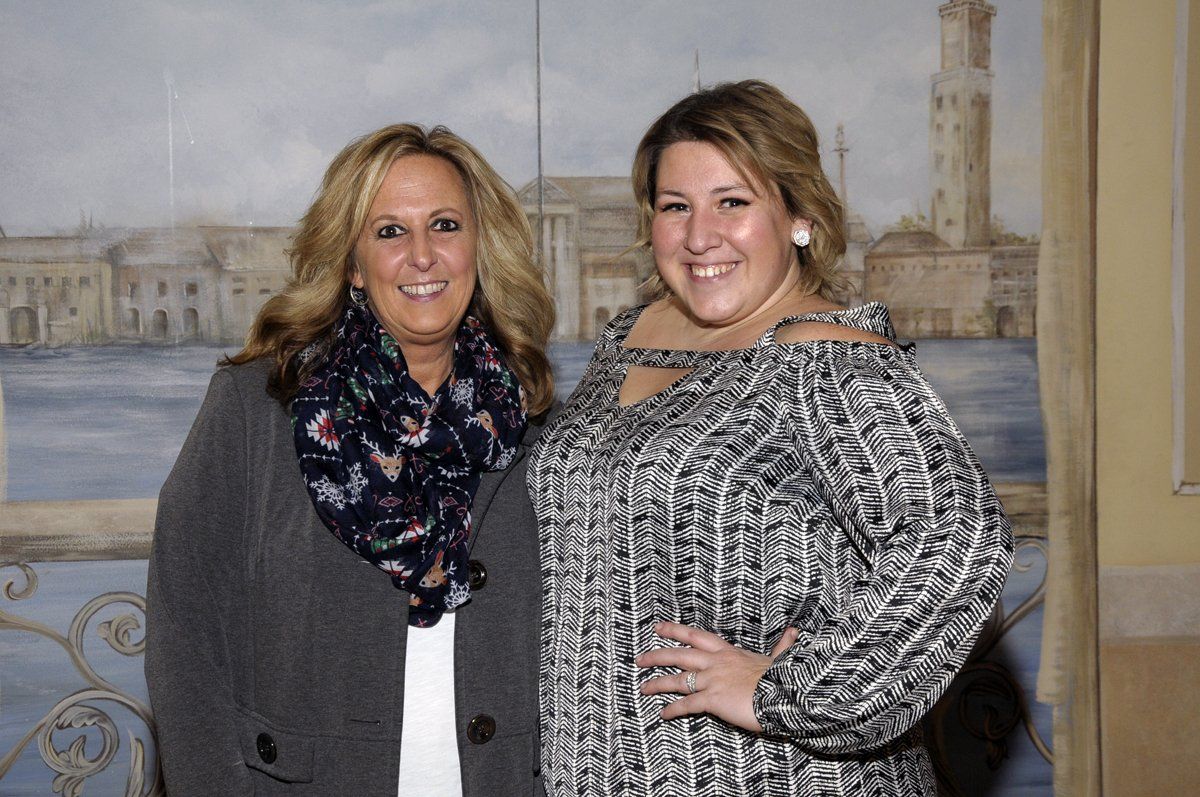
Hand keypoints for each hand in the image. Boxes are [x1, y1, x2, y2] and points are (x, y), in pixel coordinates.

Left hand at [635, 621, 799, 732]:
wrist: (787, 693)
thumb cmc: (784, 678)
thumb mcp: (779, 659)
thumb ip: (782, 647)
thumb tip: (794, 632)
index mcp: (729, 652)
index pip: (697, 637)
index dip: (675, 630)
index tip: (658, 627)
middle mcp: (717, 662)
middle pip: (679, 655)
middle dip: (657, 655)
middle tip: (639, 658)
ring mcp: (713, 680)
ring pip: (678, 679)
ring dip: (658, 683)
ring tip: (643, 687)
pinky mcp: (713, 699)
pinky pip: (687, 704)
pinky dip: (673, 709)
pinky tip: (663, 713)